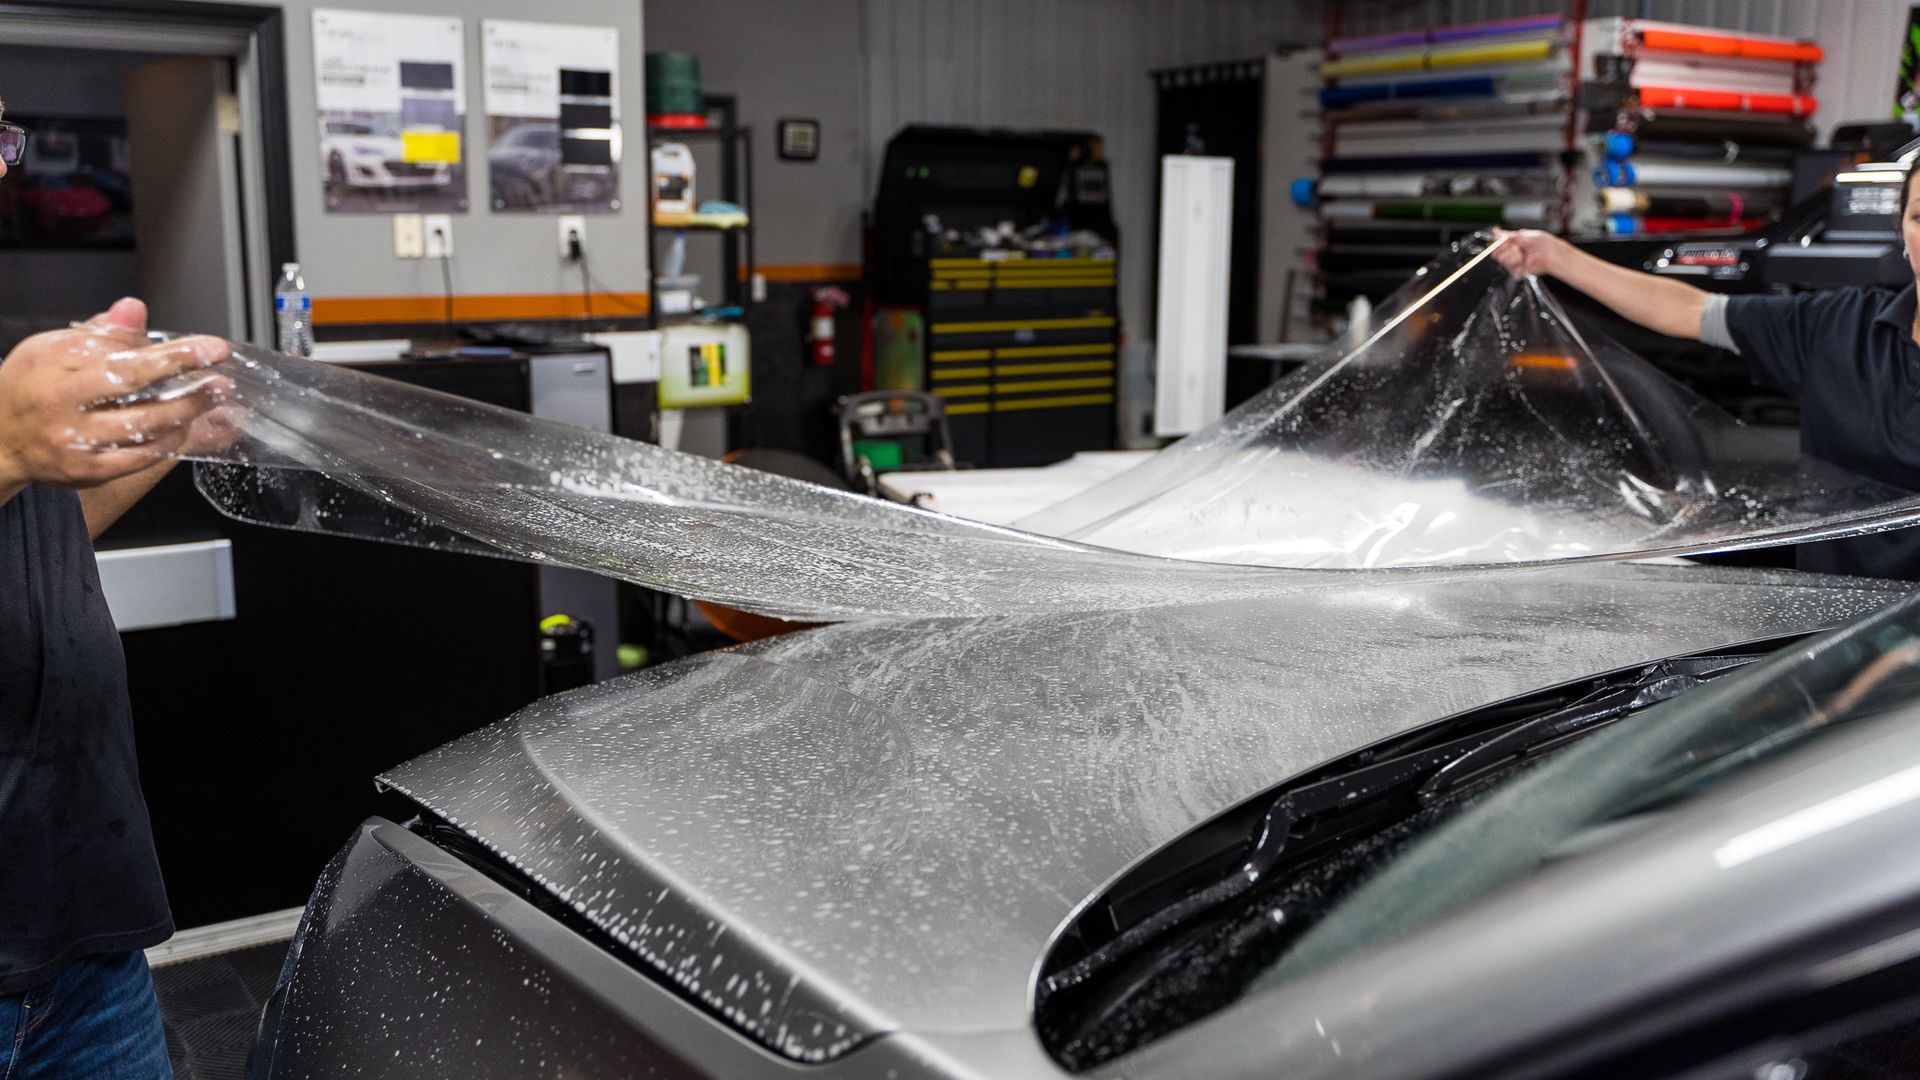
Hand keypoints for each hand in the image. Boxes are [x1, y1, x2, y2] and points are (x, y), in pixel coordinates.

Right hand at [0, 298, 231, 488]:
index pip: (118, 349)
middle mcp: (59, 400)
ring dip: (185, 411)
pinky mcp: (86, 470)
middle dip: (182, 373)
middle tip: (218, 372)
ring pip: (142, 424)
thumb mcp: (51, 349)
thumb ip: (98, 332)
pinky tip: (182, 429)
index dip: (170, 350)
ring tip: (212, 398)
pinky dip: (167, 442)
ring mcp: (73, 439)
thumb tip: (134, 309)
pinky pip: (139, 457)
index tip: (206, 346)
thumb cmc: (30, 388)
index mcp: (50, 361)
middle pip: (130, 382)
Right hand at [1490, 228, 1569, 277]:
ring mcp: (1515, 263)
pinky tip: (1523, 260)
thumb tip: (1495, 231)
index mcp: (1513, 244)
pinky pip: (1510, 268)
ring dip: (1511, 255)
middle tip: (1513, 246)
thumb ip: (1505, 235)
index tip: (1499, 240)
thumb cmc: (1540, 242)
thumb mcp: (1521, 234)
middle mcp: (1513, 254)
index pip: (1497, 245)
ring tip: (1521, 253)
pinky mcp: (1518, 272)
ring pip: (1502, 260)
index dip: (1496, 243)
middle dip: (1504, 248)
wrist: (1549, 252)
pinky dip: (1516, 263)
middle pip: (1497, 254)